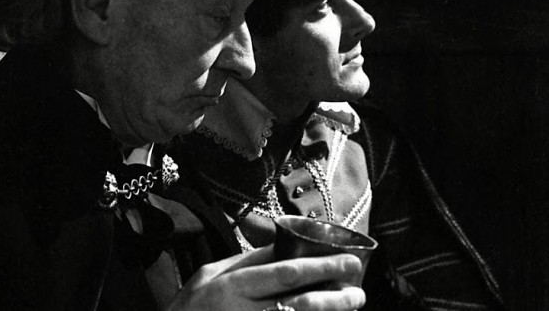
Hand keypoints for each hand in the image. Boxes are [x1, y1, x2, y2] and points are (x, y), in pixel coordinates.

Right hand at [167, 245, 364, 310]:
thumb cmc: (190, 308)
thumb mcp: (209, 276)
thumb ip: (245, 261)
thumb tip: (281, 245)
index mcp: (232, 286)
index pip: (284, 272)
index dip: (319, 266)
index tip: (346, 261)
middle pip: (299, 301)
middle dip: (333, 293)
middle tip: (358, 286)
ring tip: (352, 303)